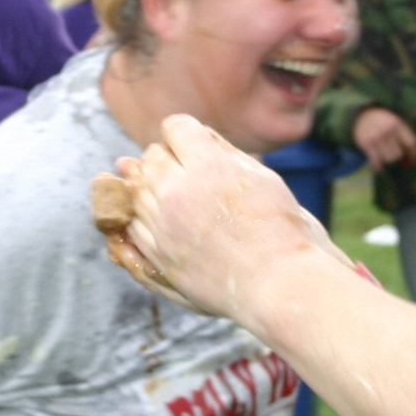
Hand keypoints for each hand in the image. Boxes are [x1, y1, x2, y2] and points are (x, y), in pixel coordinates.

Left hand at [111, 115, 356, 320]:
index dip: (186, 134)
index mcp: (208, 166)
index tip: (195, 145)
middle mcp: (177, 193)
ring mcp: (163, 228)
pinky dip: (139, 220)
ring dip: (150, 188)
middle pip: (151, 158)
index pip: (176, 128)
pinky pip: (131, 229)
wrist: (282, 286)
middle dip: (167, 159)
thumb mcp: (263, 178)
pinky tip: (158, 222)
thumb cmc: (284, 232)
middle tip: (187, 172)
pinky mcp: (157, 258)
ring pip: (134, 192)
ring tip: (174, 197)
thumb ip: (226, 153)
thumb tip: (198, 136)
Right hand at [351, 107, 415, 169]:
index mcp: (398, 124)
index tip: (411, 163)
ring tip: (386, 156)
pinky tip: (380, 167)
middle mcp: (388, 130)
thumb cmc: (384, 125)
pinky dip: (379, 167)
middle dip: (399, 158)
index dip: (414, 156)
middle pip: (399, 154)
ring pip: (390, 159)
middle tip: (397, 159)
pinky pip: (377, 162)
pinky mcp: (367, 144)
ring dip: (389, 160)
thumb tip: (411, 162)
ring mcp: (377, 137)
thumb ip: (405, 139)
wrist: (361, 117)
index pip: (411, 143)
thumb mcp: (396, 125)